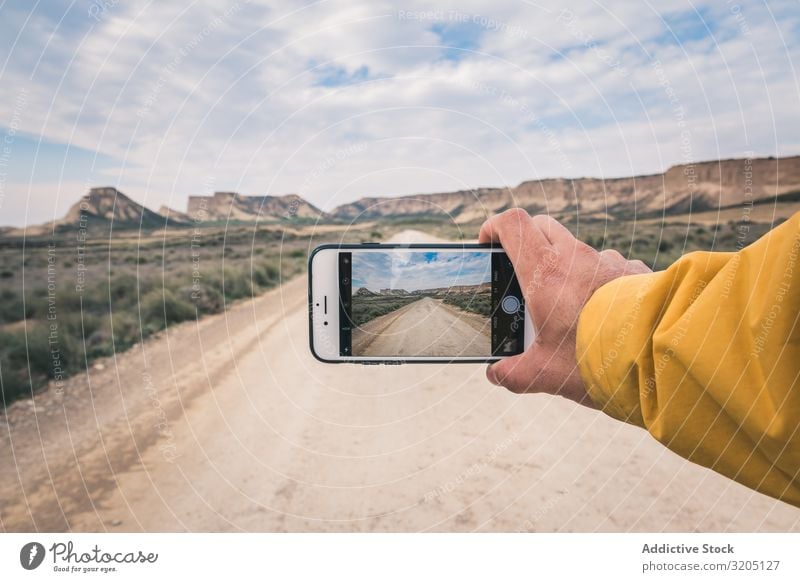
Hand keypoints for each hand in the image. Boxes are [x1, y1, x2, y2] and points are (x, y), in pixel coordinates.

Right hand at [478, 209, 651, 406]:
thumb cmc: (597, 359)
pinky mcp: (634, 271)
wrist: (663, 354)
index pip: (513, 224)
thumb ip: (516, 374)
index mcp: (545, 273)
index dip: (494, 226)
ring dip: (564, 263)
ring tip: (565, 301)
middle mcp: (575, 258)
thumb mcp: (547, 374)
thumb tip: (497, 375)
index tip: (486, 241)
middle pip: (542, 226)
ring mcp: (608, 261)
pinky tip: (604, 310)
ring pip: (577, 248)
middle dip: (526, 239)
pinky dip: (598, 279)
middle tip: (519, 270)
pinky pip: (609, 265)